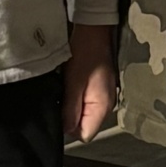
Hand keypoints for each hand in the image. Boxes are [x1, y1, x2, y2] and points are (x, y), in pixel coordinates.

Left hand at [61, 21, 118, 144]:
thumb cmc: (84, 54)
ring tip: (63, 93)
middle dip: (70, 118)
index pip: (86, 134)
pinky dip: (76, 99)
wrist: (93, 32)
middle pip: (85, 125)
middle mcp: (106, 106)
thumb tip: (65, 130)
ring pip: (84, 114)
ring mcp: (103, 98)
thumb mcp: (73, 83)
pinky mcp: (98, 90)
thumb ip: (70, 109)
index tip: (60, 114)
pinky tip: (69, 88)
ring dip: (72, 108)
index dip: (70, 128)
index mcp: (102, 107)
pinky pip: (85, 103)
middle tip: (60, 101)